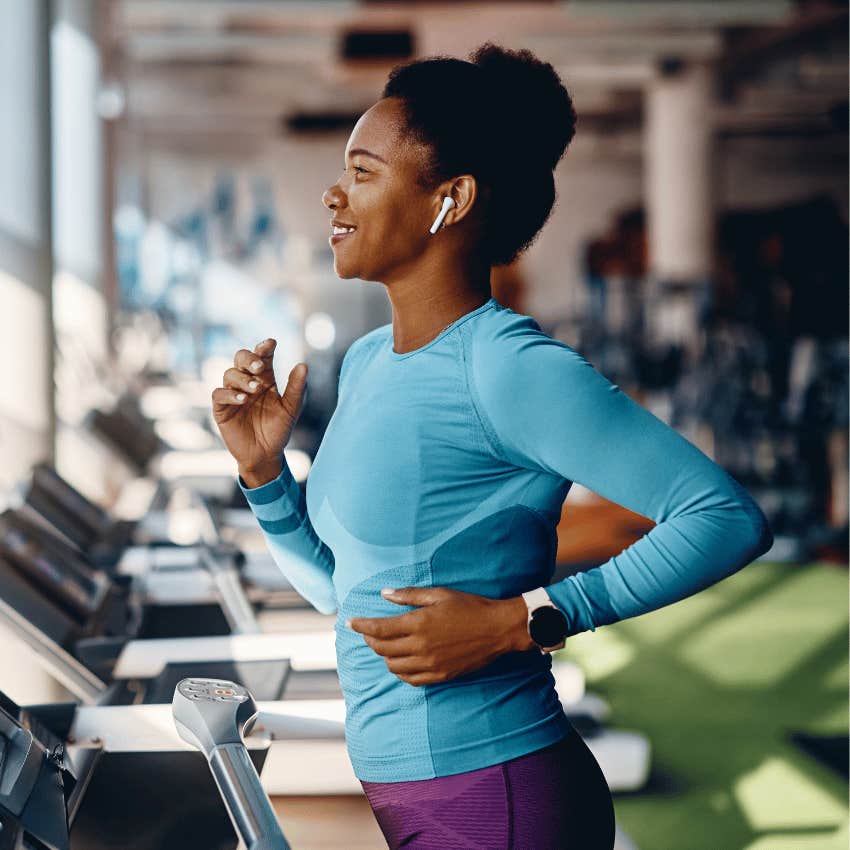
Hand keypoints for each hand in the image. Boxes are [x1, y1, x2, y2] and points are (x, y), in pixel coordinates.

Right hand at [212, 338, 306, 484]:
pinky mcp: (222, 409)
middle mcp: (247, 382)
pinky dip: (229, 394)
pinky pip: (219, 394)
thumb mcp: (291, 409)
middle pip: (240, 358)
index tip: (271, 343)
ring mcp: (233, 394)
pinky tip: (242, 399)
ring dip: (242, 378)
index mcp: (264, 379)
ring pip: (229, 374)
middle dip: (249, 358)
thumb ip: (296, 388)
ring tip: (255, 389)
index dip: (264, 347)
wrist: (265, 455)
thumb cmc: (278, 430)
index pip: (262, 356)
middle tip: (260, 367)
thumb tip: (303, 364)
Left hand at [347, 587, 534, 686]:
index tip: (350, 622)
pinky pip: (410, 679)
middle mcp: (421, 646)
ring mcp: (430, 664)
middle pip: (382, 648)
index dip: (361, 626)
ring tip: (386, 645)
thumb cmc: (469, 607)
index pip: (379, 629)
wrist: (498, 630)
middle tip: (368, 631)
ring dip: (384, 655)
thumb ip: (409, 596)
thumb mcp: (439, 595)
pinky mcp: (440, 675)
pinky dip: (400, 671)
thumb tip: (384, 594)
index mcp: (419, 623)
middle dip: (370, 640)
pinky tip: (401, 661)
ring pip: (393, 666)